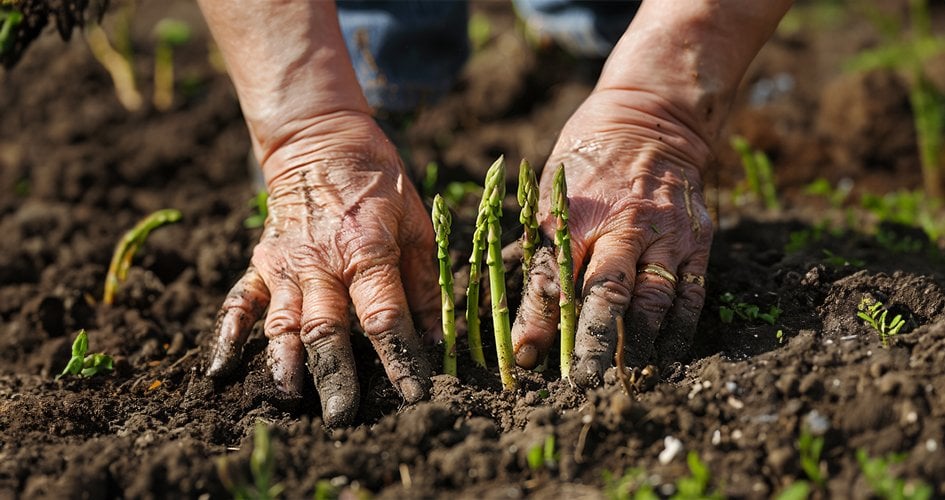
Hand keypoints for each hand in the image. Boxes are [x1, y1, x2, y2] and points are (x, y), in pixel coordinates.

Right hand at [206, 112, 439, 425]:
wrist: (320, 139)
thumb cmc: (378, 182)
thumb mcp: (416, 222)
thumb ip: (425, 282)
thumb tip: (439, 337)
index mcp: (367, 253)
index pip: (385, 318)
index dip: (400, 360)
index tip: (414, 395)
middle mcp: (322, 264)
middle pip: (327, 330)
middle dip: (334, 378)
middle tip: (343, 419)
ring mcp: (285, 266)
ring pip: (281, 323)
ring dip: (282, 364)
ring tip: (286, 400)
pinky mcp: (260, 263)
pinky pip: (238, 302)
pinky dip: (227, 336)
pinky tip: (221, 371)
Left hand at [511, 90, 712, 386]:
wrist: (653, 118)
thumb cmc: (587, 162)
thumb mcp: (552, 198)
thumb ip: (541, 258)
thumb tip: (522, 321)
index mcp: (579, 212)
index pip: (554, 274)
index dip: (538, 319)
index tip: (525, 358)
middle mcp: (624, 225)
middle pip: (607, 291)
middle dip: (593, 341)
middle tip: (583, 382)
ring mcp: (666, 233)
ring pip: (654, 298)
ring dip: (639, 344)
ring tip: (627, 381)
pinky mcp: (697, 239)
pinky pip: (691, 293)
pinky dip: (679, 329)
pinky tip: (666, 358)